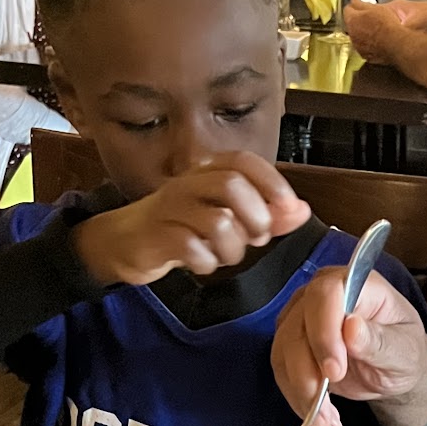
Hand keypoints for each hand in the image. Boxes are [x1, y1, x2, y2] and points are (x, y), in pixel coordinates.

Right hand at [73, 155, 309, 286]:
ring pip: (216, 221)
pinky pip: (191, 248)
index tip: (287, 208)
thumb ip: (266, 215)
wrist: (125, 242)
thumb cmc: (183, 228)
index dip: (271, 182)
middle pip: (232, 186)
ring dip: (232, 248)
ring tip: (225, 255)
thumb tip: (301, 210)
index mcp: (207, 172)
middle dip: (255, 218)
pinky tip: (201, 264)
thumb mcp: (228, 218)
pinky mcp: (156, 235)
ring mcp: (169, 208)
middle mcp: (188, 183)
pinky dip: (205, 263)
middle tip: (256, 239)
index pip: (244, 161)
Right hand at [272, 266, 426, 425]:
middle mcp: (322, 294)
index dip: (324, 332)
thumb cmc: (404, 352)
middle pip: (297, 327)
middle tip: (328, 410)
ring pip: (284, 353)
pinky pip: (282, 371)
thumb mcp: (404, 351)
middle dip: (308, 373)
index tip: (334, 371)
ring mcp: (302, 317)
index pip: (326, 294)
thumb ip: (379, 340)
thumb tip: (351, 327)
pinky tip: (320, 420)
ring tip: (329, 425)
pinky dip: (298, 399)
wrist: (393, 368)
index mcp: (356, 283)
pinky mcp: (291, 344)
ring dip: (302, 394)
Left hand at [343, 0, 400, 60]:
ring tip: (375, 30)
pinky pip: (363, 46)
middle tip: (370, 18)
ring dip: (362, 33)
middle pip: (351, 24)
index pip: (347, 9)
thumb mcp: (374, 7)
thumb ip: (360, 3)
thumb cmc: (386, 24)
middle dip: (358, 20)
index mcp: (352, 20)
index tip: (361, 5)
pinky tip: (377, 40)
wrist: (395, 44)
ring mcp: (357, 46)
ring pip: (356, 36)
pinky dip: (367, 43)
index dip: (355, 6)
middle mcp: (351, 34)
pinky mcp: (364, 55)